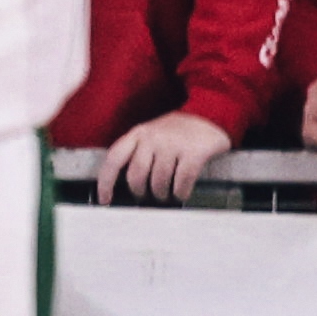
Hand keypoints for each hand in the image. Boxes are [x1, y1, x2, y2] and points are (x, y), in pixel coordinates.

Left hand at [101, 108, 232, 201]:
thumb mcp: (152, 134)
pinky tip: (181, 193)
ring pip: (159, 182)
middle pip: (136, 176)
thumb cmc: (178, 131)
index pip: (114, 160)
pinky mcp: (194, 153)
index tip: (106, 200)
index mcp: (138, 133)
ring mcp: (173, 145)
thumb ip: (138, 152)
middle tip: (148, 196)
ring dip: (162, 194)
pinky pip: (182, 182)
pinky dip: (180, 193)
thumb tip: (129, 185)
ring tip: (166, 195)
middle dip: (141, 192)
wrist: (210, 115)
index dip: (106, 183)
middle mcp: (152, 138)